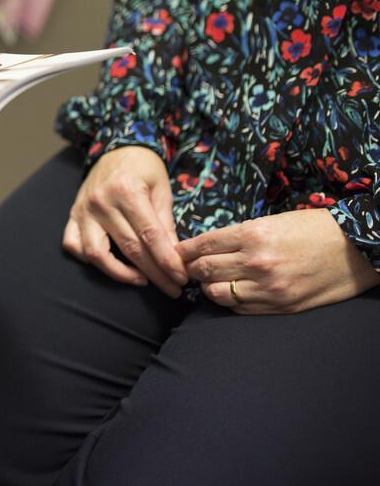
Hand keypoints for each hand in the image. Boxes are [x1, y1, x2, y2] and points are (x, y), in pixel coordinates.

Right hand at [63, 146, 187, 297]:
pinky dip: (89, 260)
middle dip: (154, 273)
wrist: (117, 149)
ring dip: (120, 274)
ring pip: (96, 254)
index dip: (167, 261)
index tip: (181, 278)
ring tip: (142, 279)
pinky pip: (74, 246)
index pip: (149, 236)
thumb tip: (175, 259)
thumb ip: (165, 225)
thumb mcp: (162, 190)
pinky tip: (110, 264)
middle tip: (172, 289)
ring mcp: (83, 210)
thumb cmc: (143, 169)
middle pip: (129, 249)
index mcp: (126, 190)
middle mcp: (101, 201)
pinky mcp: (73, 215)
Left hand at [176, 209, 379, 313]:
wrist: (357, 250)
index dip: (183, 251)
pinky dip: (230, 302)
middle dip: (190, 270)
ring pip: (216, 294)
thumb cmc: (314, 230)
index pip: (203, 245)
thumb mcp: (273, 222)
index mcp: (253, 233)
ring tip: (210, 282)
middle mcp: (257, 261)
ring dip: (208, 288)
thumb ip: (239, 236)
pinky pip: (240, 309)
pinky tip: (232, 293)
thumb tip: (207, 248)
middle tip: (187, 268)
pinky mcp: (281, 306)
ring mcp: (269, 287)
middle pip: (204, 270)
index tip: (176, 253)